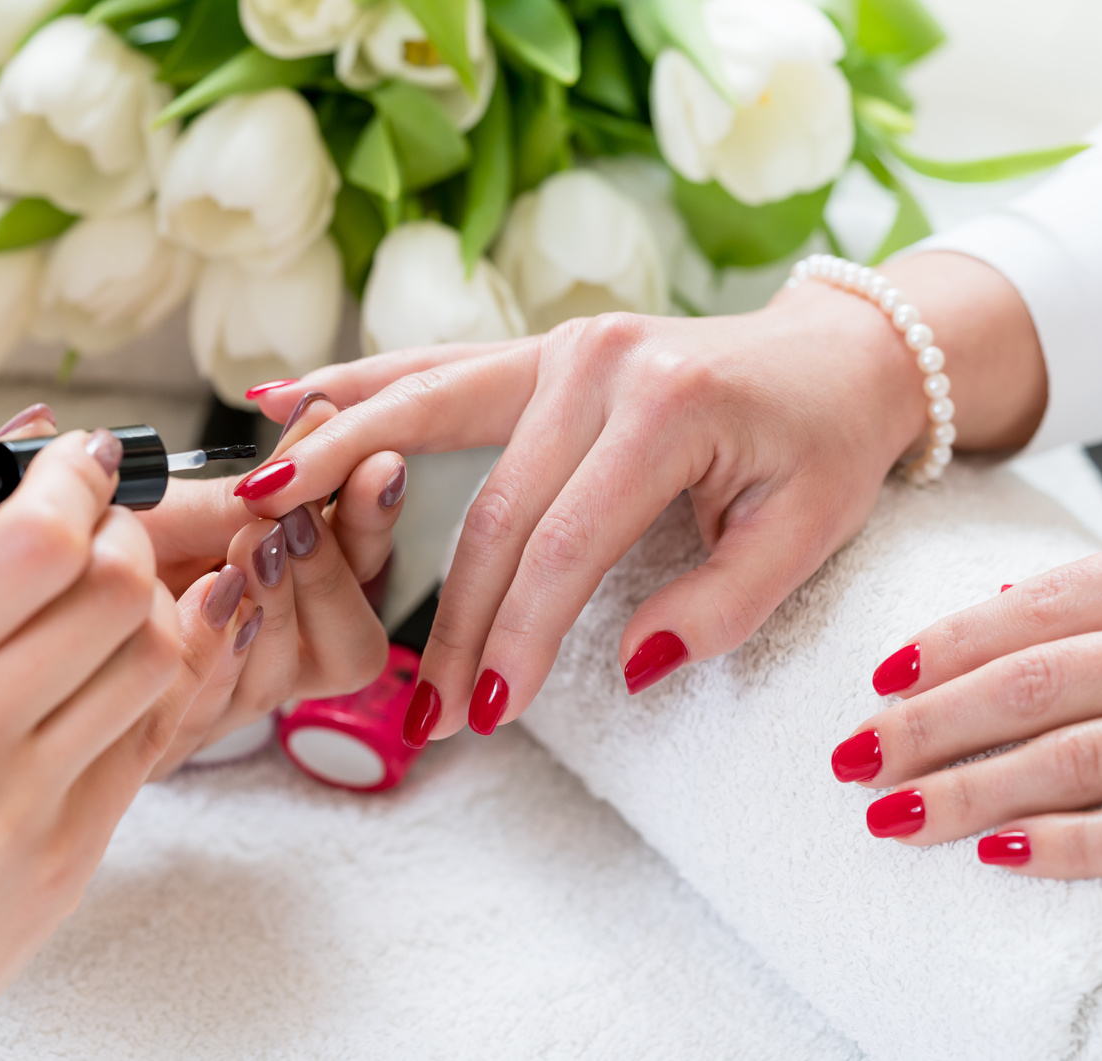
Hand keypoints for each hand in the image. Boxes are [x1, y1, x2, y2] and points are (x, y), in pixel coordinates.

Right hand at [0, 402, 400, 774]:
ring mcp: (23, 812)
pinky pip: (159, 731)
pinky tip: (118, 669)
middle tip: (98, 535)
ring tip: (107, 608)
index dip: (81, 480)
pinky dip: (156, 679)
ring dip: (153, 605)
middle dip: (124, 536)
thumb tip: (33, 441)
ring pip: (160, 652)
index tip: (86, 461)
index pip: (35, 541)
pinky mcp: (74, 859)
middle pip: (118, 586)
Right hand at [239, 253, 1047, 742]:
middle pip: (489, 505)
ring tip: (261, 513)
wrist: (840, 353)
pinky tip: (279, 400)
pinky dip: (355, 387)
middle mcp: (595, 361)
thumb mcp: (806, 534)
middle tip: (420, 706)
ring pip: (424, 415)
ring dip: (342, 470)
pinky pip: (432, 369)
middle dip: (447, 615)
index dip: (517, 635)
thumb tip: (623, 669)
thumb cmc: (823, 445)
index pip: (562, 544)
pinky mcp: (538, 349)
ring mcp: (558, 345)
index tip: (487, 714)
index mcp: (665, 405)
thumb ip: (717, 606)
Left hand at [834, 528, 1101, 879]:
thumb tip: (998, 601)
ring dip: (971, 791)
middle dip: (932, 724)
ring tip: (895, 816)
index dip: (954, 643)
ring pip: (1079, 758)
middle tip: (855, 758)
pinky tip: (995, 853)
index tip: (878, 681)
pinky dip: (1070, 845)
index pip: (1049, 605)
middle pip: (1040, 682)